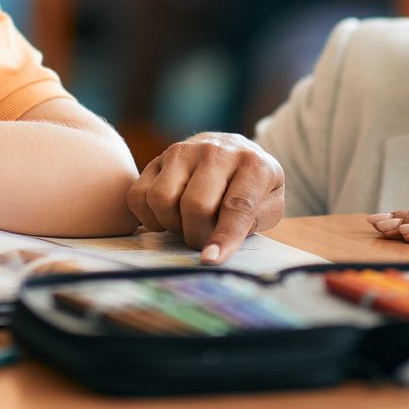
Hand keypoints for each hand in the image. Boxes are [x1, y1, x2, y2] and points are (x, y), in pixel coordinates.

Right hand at [127, 132, 283, 262]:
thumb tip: (220, 243)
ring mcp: (184, 151)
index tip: (210, 260)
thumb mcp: (270, 202)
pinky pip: (138, 195)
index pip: (236, 206)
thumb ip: (253, 222)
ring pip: (162, 199)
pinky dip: (149, 217)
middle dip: (196, 235)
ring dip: (171, 225)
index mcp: (253, 165)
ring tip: (186, 225)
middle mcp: (216, 152)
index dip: (223, 237)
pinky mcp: (158, 158)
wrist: (232, 148)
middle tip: (203, 240)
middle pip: (195, 205)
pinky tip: (167, 217)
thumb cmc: (252, 185)